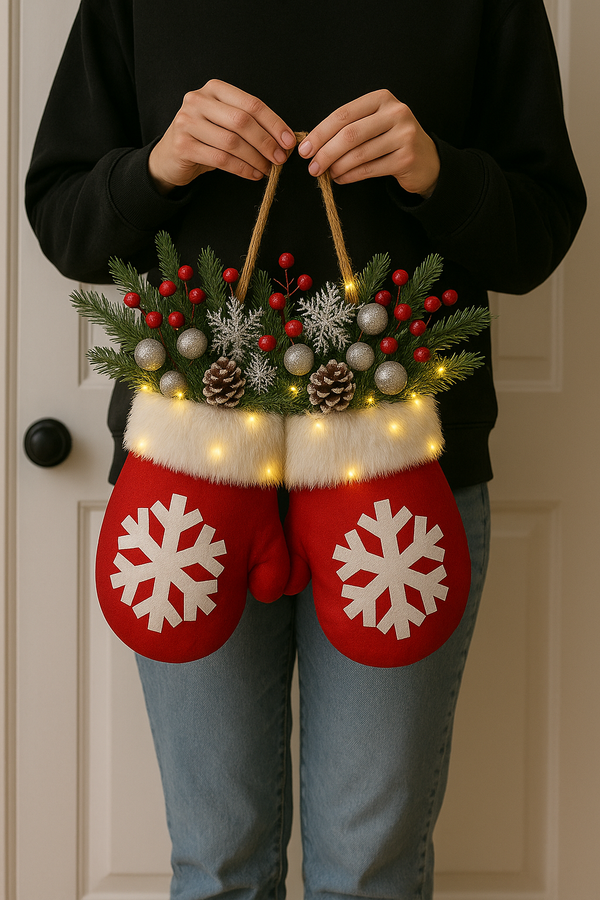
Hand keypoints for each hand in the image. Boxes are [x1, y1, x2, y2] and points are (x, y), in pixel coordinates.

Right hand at [148, 79, 295, 193]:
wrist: (170, 157)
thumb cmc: (205, 139)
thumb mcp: (225, 123)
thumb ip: (248, 124)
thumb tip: (284, 140)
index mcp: (214, 89)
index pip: (251, 103)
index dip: (274, 123)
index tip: (288, 141)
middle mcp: (198, 100)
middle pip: (242, 121)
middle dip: (266, 142)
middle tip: (281, 158)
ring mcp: (187, 121)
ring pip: (232, 142)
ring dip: (256, 158)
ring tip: (268, 168)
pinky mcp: (183, 145)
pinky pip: (221, 160)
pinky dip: (242, 169)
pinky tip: (254, 174)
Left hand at [297, 90, 439, 197]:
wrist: (427, 160)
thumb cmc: (392, 141)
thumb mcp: (374, 124)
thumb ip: (349, 127)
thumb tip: (314, 145)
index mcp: (382, 98)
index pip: (343, 114)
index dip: (320, 133)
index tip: (305, 149)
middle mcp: (396, 113)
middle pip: (350, 134)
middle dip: (325, 153)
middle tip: (312, 167)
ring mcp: (404, 135)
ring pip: (359, 154)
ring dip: (337, 167)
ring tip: (326, 174)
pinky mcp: (406, 158)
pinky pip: (369, 169)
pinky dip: (350, 176)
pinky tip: (340, 179)